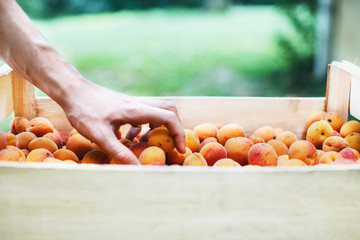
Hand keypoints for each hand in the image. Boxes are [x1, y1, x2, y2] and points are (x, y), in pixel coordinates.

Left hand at [61, 81, 185, 163]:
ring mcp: (131, 103)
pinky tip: (127, 136)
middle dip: (174, 127)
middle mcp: (138, 104)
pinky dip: (143, 126)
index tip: (180, 149)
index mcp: (136, 110)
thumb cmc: (84, 111)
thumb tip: (137, 169)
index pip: (169, 117)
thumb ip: (119, 152)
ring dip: (158, 127)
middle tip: (170, 144)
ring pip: (156, 110)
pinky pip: (142, 113)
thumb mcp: (100, 135)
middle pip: (168, 109)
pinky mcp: (124, 105)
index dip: (179, 133)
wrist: (72, 90)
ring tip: (145, 143)